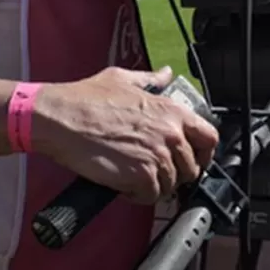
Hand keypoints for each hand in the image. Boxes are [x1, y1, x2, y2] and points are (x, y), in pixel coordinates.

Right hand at [32, 66, 219, 204]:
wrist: (59, 118)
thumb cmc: (84, 99)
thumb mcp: (123, 79)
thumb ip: (151, 80)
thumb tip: (165, 74)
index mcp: (170, 110)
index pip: (209, 137)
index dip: (203, 152)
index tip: (193, 158)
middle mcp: (170, 134)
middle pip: (192, 167)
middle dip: (176, 173)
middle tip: (156, 172)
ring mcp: (157, 156)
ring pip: (172, 184)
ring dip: (156, 185)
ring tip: (136, 177)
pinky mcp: (141, 177)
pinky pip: (151, 196)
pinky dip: (139, 195)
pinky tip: (125, 185)